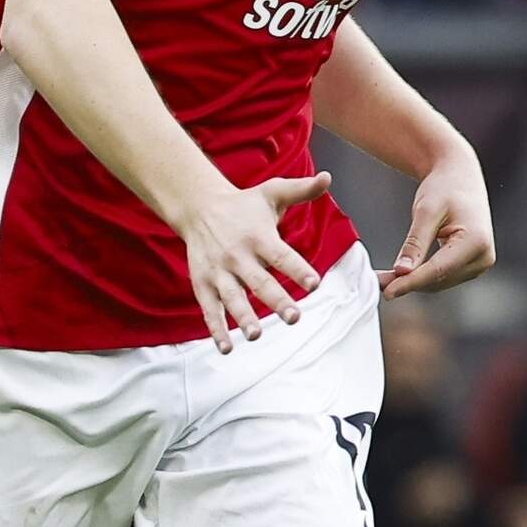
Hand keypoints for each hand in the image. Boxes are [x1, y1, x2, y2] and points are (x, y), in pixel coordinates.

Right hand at [174, 174, 329, 349]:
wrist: (198, 207)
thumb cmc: (243, 205)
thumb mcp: (271, 192)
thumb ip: (301, 190)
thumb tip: (328, 177)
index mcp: (258, 236)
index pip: (282, 255)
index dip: (298, 269)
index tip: (314, 283)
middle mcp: (238, 255)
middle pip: (259, 281)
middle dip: (276, 300)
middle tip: (294, 318)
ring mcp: (218, 272)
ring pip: (232, 299)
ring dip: (244, 317)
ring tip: (256, 335)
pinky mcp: (203, 284)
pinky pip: (210, 310)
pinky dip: (217, 330)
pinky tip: (227, 348)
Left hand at [382, 144, 495, 297]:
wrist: (460, 175)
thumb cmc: (445, 187)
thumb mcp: (426, 210)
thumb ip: (415, 243)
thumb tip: (401, 272)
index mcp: (476, 242)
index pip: (438, 270)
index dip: (411, 283)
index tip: (388, 292)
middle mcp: (483, 257)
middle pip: (439, 280)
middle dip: (408, 282)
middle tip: (378, 281)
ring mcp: (480, 263)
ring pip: (440, 282)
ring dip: (414, 282)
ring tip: (386, 278)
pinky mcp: (472, 265)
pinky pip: (443, 277)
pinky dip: (422, 276)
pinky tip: (403, 273)